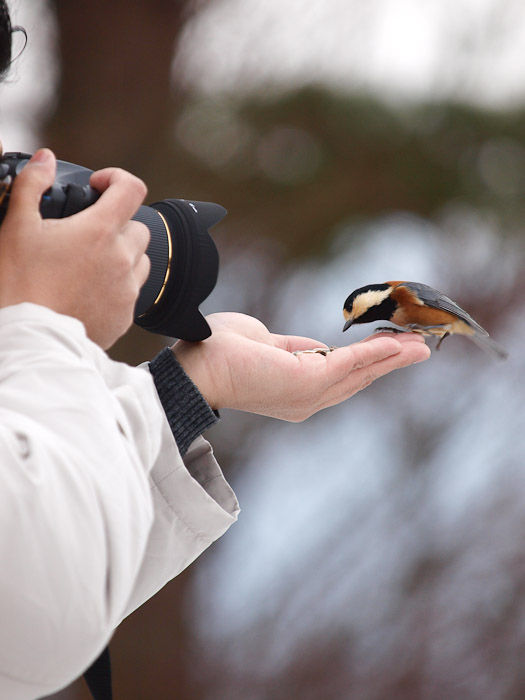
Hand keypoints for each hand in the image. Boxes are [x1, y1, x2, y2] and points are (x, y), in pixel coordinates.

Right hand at [0, 148, 149, 348]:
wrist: (30, 339)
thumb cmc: (20, 284)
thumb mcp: (16, 226)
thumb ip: (31, 185)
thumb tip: (46, 159)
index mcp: (100, 231)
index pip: (132, 188)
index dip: (117, 178)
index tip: (99, 186)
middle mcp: (123, 259)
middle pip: (138, 226)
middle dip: (118, 222)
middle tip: (87, 231)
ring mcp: (127, 290)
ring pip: (141, 260)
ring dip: (123, 254)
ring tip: (91, 262)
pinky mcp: (125, 316)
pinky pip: (133, 292)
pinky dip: (118, 286)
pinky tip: (90, 290)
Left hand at [172, 312, 430, 420]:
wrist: (197, 363)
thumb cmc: (222, 351)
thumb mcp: (266, 343)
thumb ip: (294, 347)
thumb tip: (315, 347)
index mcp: (296, 392)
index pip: (341, 377)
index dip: (368, 361)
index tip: (391, 346)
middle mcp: (306, 400)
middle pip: (358, 379)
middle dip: (389, 362)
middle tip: (418, 348)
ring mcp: (308, 395)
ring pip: (360, 373)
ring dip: (391, 357)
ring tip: (419, 346)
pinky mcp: (307, 382)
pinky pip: (349, 364)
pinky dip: (375, 353)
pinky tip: (397, 344)